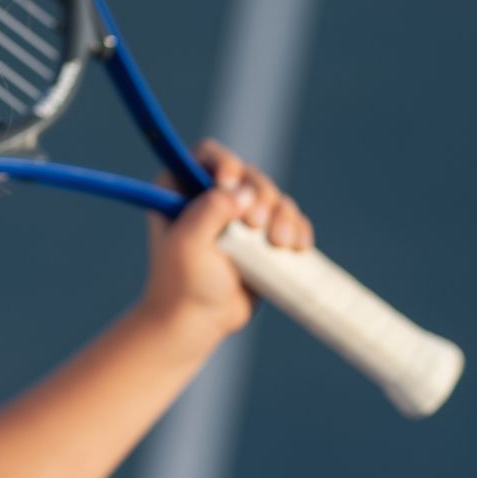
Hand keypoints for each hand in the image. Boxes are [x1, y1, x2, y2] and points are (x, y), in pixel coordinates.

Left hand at [138, 139, 315, 346]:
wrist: (198, 322)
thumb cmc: (183, 283)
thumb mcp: (187, 244)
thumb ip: (209, 211)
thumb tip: (241, 190)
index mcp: (179, 189)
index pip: (208, 155)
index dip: (226, 163)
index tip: (231, 185)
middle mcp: (210, 196)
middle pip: (249, 175)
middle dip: (260, 196)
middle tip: (255, 226)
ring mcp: (238, 216)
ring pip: (274, 197)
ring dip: (283, 215)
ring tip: (277, 243)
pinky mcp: (262, 237)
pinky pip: (290, 220)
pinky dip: (297, 229)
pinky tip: (294, 247)